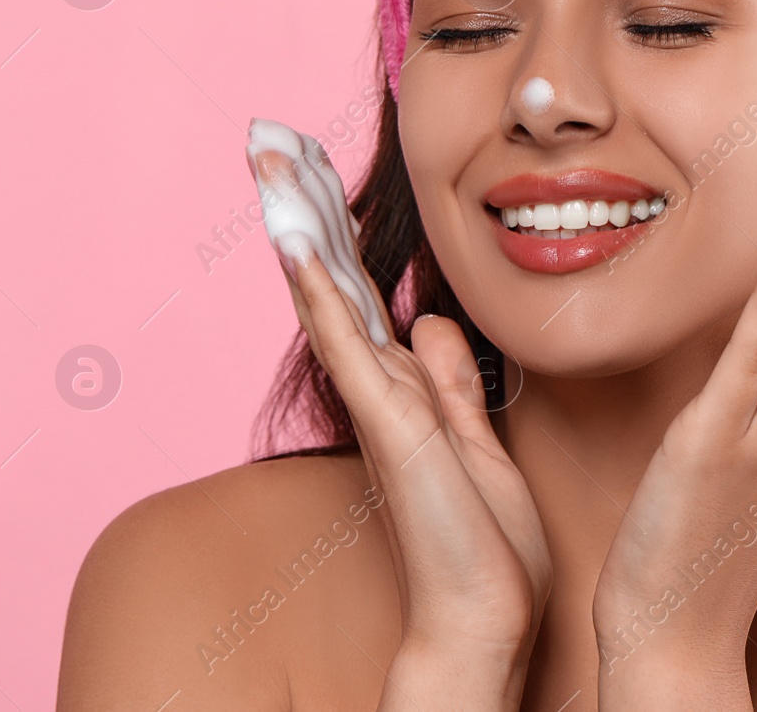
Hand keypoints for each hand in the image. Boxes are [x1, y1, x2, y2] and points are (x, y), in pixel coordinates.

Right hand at [245, 125, 552, 695]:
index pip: (364, 292)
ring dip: (298, 226)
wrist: (486, 617)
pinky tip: (295, 241)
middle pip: (333, 282)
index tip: (318, 168)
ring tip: (268, 159)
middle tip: (272, 139)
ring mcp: (377, 406)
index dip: (339, 230)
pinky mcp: (388, 427)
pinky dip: (320, 291)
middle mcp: (380, 390)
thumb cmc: (488, 545)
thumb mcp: (480, 441)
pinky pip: (348, 346)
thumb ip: (453, 384)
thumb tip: (433, 324)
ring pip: (328, 298)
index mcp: (405, 389)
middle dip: (303, 209)